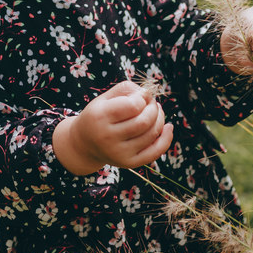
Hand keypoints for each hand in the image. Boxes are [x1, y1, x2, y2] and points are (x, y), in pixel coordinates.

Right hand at [52, 81, 172, 175]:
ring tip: (155, 110)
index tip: (143, 94)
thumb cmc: (98, 116)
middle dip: (153, 108)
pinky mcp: (129, 163)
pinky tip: (168, 127)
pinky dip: (166, 138)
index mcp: (100, 117)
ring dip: (160, 118)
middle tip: (151, 102)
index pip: (133, 106)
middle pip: (144, 121)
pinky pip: (155, 151)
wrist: (84, 144)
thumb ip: (125, 89)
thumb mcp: (104, 98)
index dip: (143, 97)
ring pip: (152, 134)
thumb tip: (148, 93)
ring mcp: (119, 153)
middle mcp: (108, 137)